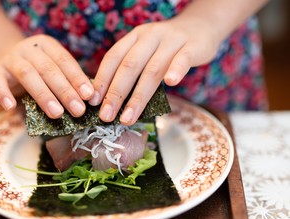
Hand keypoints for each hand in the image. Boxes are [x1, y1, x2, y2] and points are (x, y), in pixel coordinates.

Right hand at [0, 34, 93, 117]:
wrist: (5, 55)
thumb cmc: (37, 67)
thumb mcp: (52, 67)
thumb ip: (66, 79)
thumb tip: (88, 99)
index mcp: (47, 45)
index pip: (65, 61)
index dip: (77, 78)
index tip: (89, 96)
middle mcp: (29, 49)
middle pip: (48, 69)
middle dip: (65, 91)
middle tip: (78, 110)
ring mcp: (11, 58)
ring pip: (27, 75)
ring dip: (43, 95)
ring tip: (57, 113)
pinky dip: (3, 94)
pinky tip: (11, 107)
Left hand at [90, 17, 219, 125]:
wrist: (201, 26)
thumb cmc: (167, 48)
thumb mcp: (146, 53)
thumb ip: (133, 71)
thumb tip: (111, 101)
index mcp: (134, 38)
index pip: (113, 58)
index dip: (101, 80)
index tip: (92, 102)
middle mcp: (150, 36)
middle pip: (129, 66)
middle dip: (115, 93)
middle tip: (106, 116)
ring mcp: (171, 40)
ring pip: (152, 69)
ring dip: (138, 96)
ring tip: (128, 117)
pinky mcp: (193, 46)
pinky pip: (183, 58)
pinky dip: (176, 70)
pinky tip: (170, 84)